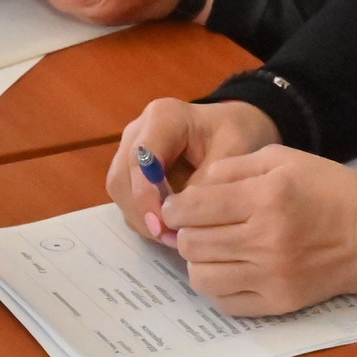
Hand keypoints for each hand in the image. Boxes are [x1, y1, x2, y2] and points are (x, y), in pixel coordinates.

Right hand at [107, 97, 281, 243]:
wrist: (234, 127)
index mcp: (163, 118)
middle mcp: (139, 132)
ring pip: (120, 191)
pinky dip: (144, 217)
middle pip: (121, 177)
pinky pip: (127, 198)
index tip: (163, 225)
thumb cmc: (236, 134)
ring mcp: (131, 150)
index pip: (139, 160)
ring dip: (141, 218)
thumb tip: (181, 219)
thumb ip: (207, 184)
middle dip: (142, 212)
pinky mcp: (132, 170)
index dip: (146, 196)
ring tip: (173, 238)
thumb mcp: (234, 153)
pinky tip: (170, 228)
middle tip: (170, 238)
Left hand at [161, 146, 356, 314]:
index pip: (194, 207)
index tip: (176, 207)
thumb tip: (189, 192)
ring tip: (213, 248)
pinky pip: (224, 303)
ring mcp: (271, 277)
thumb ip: (231, 169)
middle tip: (197, 226)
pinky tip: (231, 269)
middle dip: (185, 232)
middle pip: (192, 244)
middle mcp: (265, 240)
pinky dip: (218, 286)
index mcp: (265, 197)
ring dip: (199, 261)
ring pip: (201, 277)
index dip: (174, 207)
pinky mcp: (278, 303)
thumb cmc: (327, 189)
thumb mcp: (282, 159)